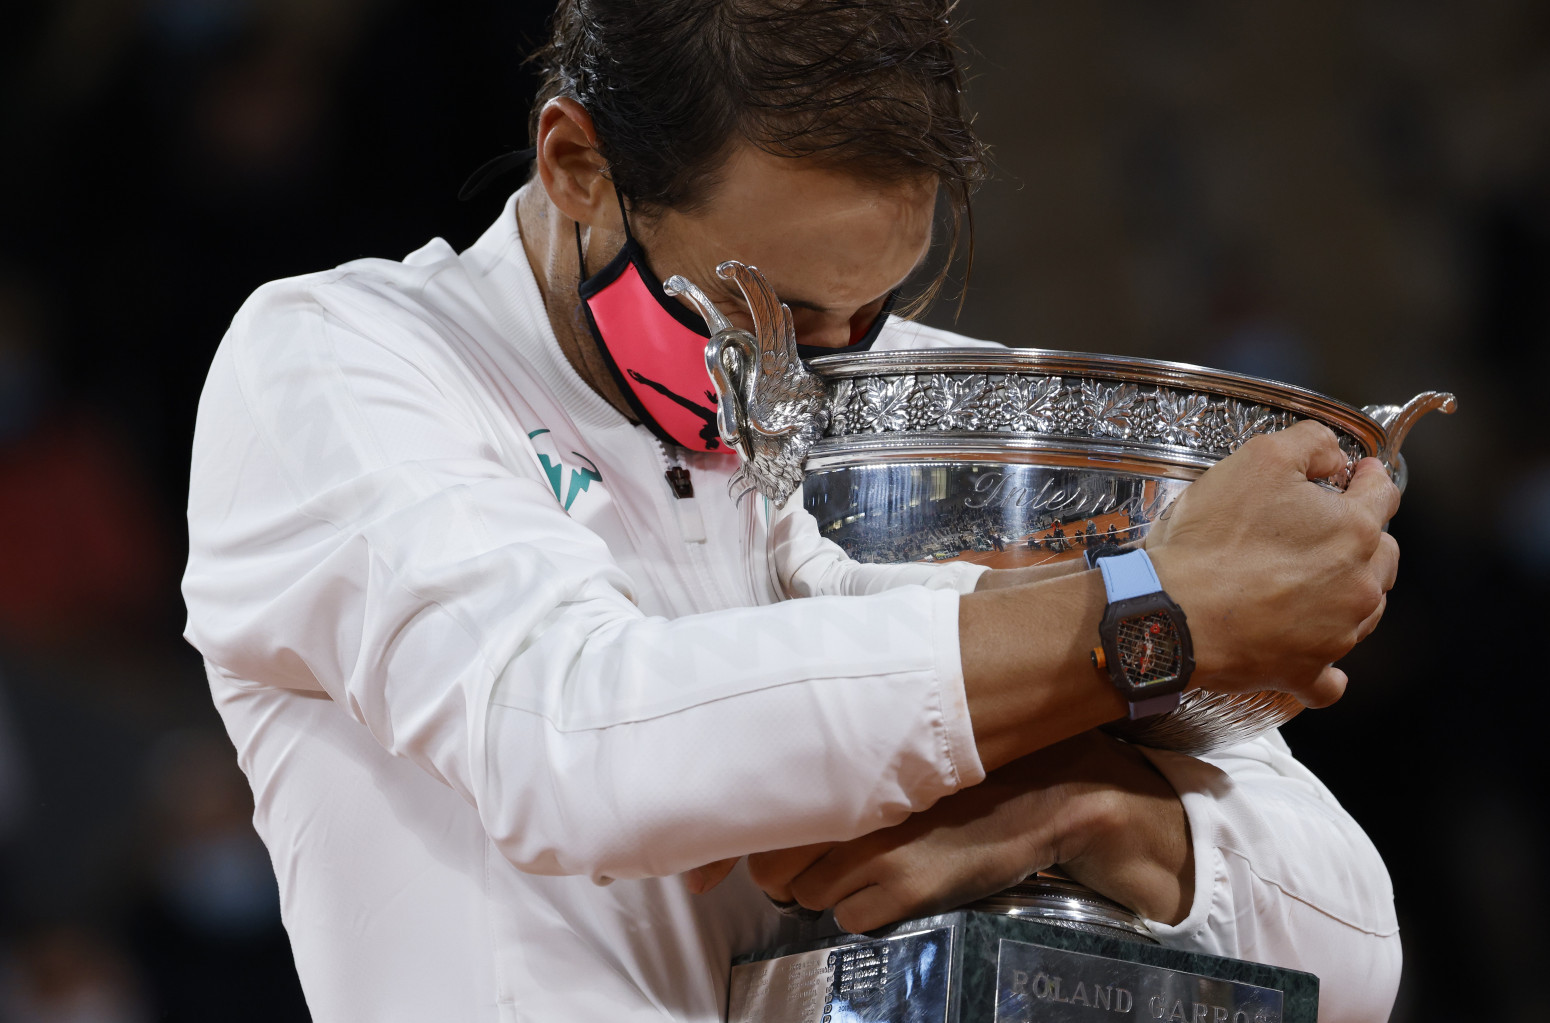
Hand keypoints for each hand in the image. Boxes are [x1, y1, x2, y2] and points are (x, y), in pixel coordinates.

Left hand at [740, 732, 1192, 933]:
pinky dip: (859, 909)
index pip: (766, 817)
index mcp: (852, 768)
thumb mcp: (908, 755)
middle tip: (813, 860)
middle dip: (787, 869)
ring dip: (823, 888)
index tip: (753, 849)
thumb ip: (852, 767)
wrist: (1048, 795)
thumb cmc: (976, 768)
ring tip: (857, 870)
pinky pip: (850, 917)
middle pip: (774, 866)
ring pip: (806, 894)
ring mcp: (878, 852)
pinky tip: (886, 888)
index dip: (753, 841)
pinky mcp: (907, 889)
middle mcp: (854, 809)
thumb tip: (798, 788)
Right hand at [1144, 420, 1400, 708]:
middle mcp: (1357, 586)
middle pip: (1383, 555)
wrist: (1171, 614)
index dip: (1369, 478)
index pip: (1383, 495)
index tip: (1358, 475)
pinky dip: (1324, 668)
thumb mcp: (1258, 459)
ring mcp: (1335, 634)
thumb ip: (1310, 443)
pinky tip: (1311, 654)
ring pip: (1365, 609)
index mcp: (1354, 531)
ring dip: (1348, 592)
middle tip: (1326, 529)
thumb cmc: (1210, 542)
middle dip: (1364, 536)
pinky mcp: (1305, 671)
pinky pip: (1328, 679)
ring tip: (1310, 581)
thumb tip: (1336, 455)